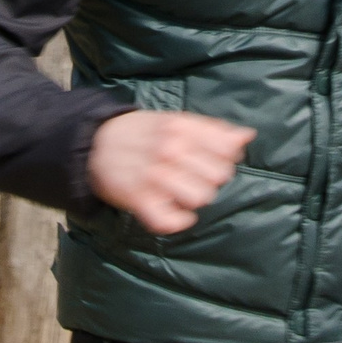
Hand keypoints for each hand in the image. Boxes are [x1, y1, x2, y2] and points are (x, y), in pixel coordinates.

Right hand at [86, 110, 252, 235]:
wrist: (93, 144)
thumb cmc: (142, 133)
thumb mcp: (175, 121)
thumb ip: (212, 129)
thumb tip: (247, 136)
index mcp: (180, 127)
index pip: (227, 151)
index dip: (224, 159)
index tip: (210, 160)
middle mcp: (169, 150)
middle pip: (219, 176)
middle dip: (211, 178)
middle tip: (193, 177)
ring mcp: (154, 176)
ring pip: (201, 198)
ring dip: (195, 198)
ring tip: (181, 193)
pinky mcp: (139, 200)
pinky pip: (170, 221)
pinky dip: (176, 221)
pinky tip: (172, 211)